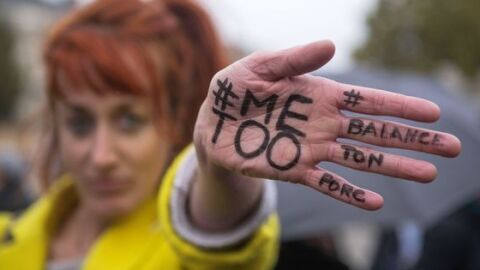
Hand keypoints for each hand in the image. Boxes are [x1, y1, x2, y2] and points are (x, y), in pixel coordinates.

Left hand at [193, 40, 460, 209]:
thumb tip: (332, 45)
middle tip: (450, 147)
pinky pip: (326, 183)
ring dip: (392, 166)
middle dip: (412, 139)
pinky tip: (374, 203)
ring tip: (426, 173)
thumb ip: (295, 58)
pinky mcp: (292, 170)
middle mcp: (322, 123)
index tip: (432, 113)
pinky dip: (348, 192)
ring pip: (359, 159)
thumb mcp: (260, 66)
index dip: (399, 106)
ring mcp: (310, 149)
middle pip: (374, 132)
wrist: (211, 123)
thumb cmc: (236, 91)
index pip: (368, 101)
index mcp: (319, 95)